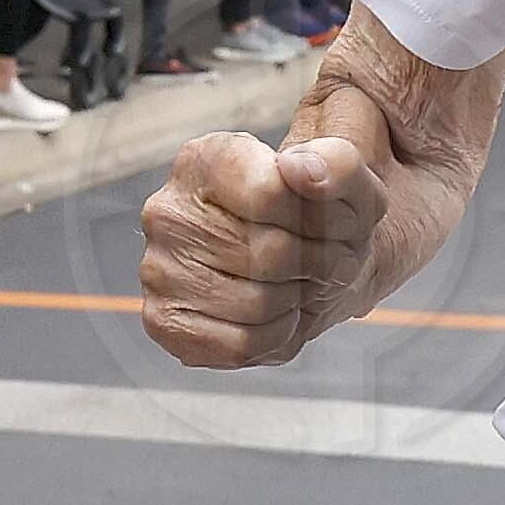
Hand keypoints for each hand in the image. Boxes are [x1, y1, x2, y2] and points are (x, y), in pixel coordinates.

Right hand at [139, 130, 385, 368]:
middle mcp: (169, 211)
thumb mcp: (345, 180)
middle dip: (317, 265)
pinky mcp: (165, 321)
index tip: (332, 219)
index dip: (319, 217)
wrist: (304, 262)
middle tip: (325, 260)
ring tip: (299, 283)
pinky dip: (275, 337)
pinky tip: (276, 313)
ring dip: (298, 301)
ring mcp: (159, 268)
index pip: (270, 193)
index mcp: (206, 159)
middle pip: (268, 253)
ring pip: (256, 304)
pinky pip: (238, 345)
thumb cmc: (317, 218)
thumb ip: (336, 164)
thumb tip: (301, 170)